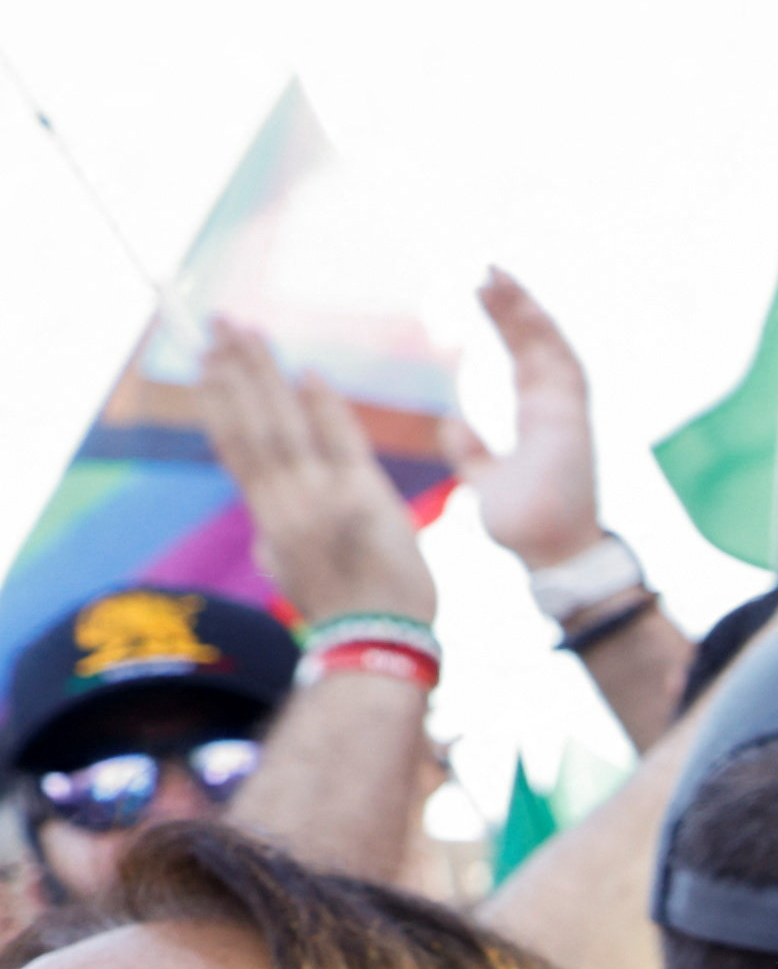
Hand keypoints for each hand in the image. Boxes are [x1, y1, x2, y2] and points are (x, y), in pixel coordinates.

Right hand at [199, 320, 433, 624]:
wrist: (376, 646)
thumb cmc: (345, 613)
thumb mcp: (293, 574)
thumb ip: (276, 540)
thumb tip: (265, 530)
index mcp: (268, 519)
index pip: (238, 447)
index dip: (221, 402)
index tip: (210, 364)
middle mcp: (285, 502)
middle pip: (252, 423)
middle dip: (233, 370)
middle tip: (218, 322)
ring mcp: (320, 499)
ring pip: (280, 424)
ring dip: (262, 375)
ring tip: (243, 331)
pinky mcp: (362, 502)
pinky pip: (339, 444)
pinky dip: (323, 407)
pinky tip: (307, 373)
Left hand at [451, 269, 607, 566]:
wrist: (547, 551)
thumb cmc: (521, 524)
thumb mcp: (484, 479)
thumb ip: (472, 451)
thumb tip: (453, 422)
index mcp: (540, 422)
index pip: (523, 362)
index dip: (504, 328)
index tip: (481, 296)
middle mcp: (557, 411)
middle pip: (536, 345)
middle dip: (513, 307)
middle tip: (485, 270)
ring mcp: (567, 412)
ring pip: (549, 346)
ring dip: (524, 309)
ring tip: (495, 275)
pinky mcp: (570, 416)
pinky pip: (561, 363)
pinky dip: (542, 331)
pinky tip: (520, 303)